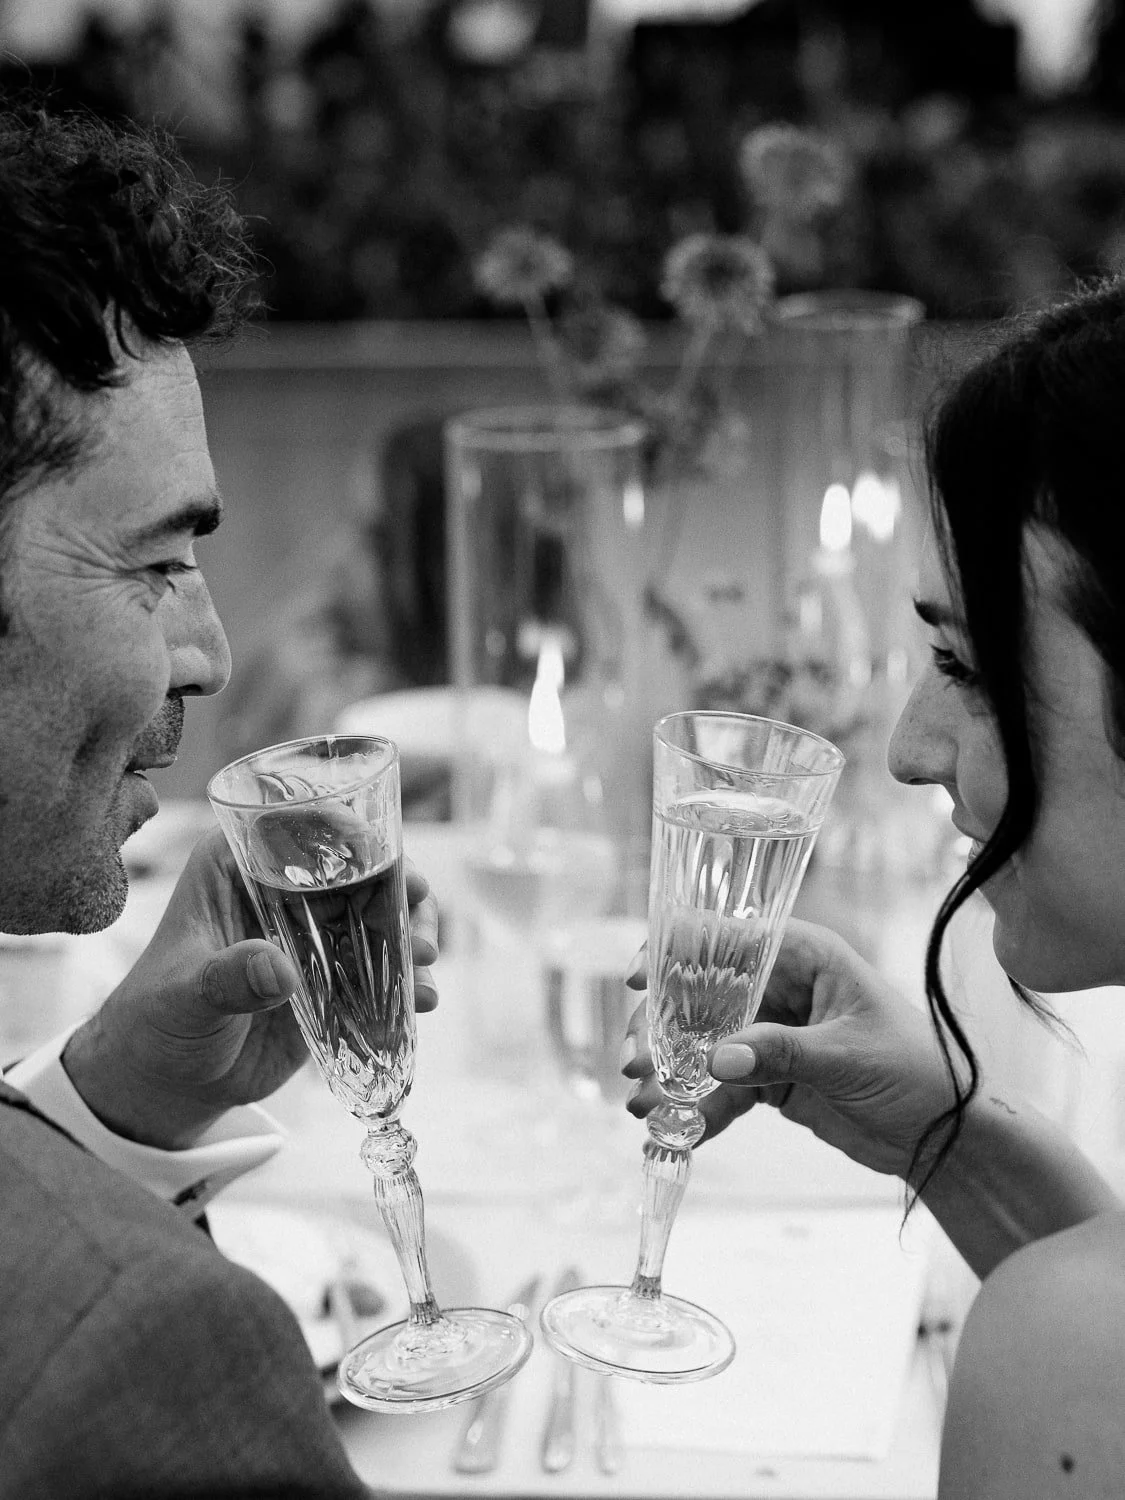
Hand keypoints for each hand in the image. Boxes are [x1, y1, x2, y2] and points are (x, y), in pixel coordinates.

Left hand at [62, 827, 439, 1149]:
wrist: (168, 1081)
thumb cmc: (157, 1021)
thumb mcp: (184, 997)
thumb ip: (226, 979)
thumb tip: (277, 969)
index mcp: (238, 867)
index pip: (300, 829)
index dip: (349, 835)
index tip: (384, 858)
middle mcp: (282, 891)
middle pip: (356, 869)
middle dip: (398, 887)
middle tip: (420, 914)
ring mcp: (312, 934)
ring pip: (378, 915)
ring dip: (410, 933)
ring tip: (424, 965)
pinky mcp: (334, 976)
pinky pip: (381, 967)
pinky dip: (407, 979)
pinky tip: (421, 1001)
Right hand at [621, 917, 956, 1181]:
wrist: (947, 1138)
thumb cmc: (918, 1073)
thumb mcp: (848, 1056)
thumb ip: (781, 1054)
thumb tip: (718, 1059)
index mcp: (805, 956)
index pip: (727, 937)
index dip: (674, 951)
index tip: (638, 980)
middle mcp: (781, 987)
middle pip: (701, 994)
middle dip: (663, 1028)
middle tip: (636, 1062)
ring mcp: (772, 1033)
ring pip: (702, 1043)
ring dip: (670, 1071)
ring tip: (643, 1102)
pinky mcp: (770, 1078)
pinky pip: (721, 1087)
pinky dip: (695, 1107)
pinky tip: (667, 1127)